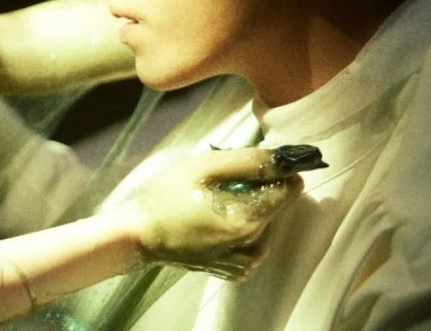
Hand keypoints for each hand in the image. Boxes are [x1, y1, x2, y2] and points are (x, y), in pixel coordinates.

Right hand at [123, 146, 315, 280]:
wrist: (141, 235)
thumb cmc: (166, 197)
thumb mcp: (201, 166)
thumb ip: (246, 160)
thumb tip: (282, 158)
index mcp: (247, 219)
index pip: (289, 189)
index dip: (277, 171)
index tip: (256, 163)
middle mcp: (254, 246)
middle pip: (277, 205)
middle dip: (257, 188)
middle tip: (223, 183)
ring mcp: (246, 263)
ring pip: (268, 223)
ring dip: (252, 208)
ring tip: (217, 201)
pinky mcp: (238, 271)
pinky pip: (256, 243)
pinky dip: (244, 228)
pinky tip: (219, 220)